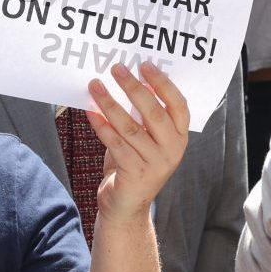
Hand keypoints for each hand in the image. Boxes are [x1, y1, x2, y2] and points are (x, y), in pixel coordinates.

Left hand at [86, 62, 189, 220]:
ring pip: (130, 127)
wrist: (126, 206)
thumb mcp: (146, 139)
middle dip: (133, 87)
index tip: (145, 65)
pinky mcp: (135, 174)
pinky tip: (90, 111)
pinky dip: (101, 125)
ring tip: (95, 85)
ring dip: (110, 103)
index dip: (163, 84)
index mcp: (180, 137)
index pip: (179, 105)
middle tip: (116, 68)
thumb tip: (130, 79)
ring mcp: (155, 163)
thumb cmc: (134, 163)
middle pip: (154, 112)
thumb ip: (144, 115)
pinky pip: (115, 143)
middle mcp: (172, 150)